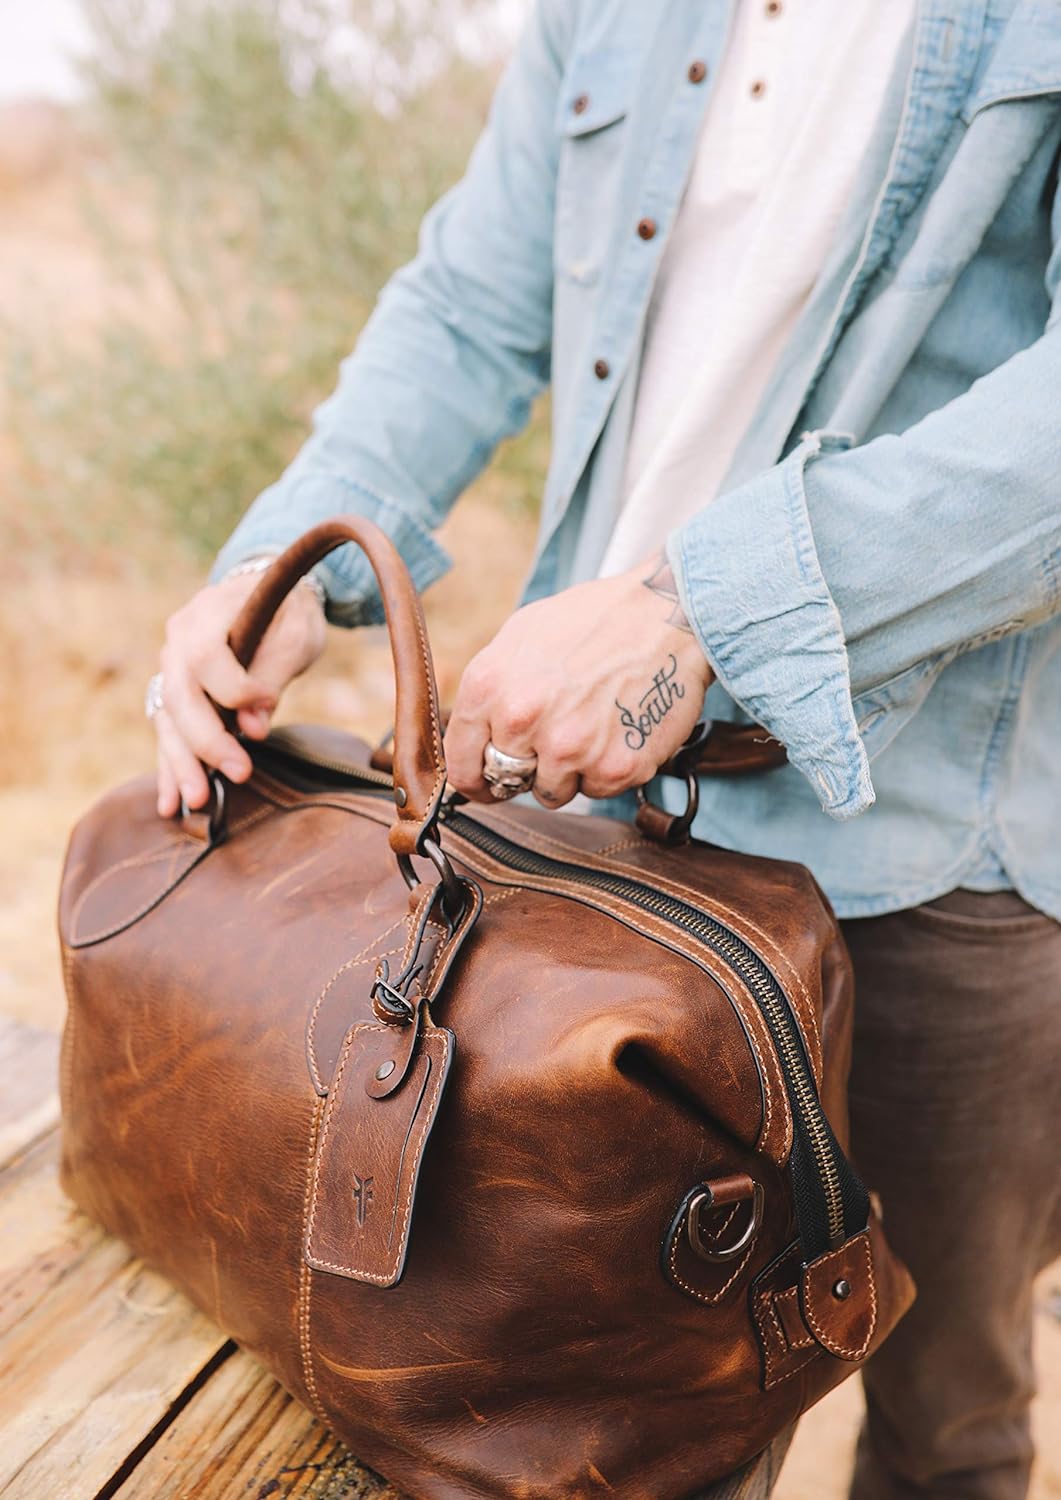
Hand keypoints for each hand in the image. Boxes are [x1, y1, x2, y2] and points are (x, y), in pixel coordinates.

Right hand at [154, 573, 326, 816]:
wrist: (266, 595)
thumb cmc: (287, 613)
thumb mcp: (296, 632)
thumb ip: (273, 674)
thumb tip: (253, 727)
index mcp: (206, 614)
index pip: (205, 657)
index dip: (235, 689)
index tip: (266, 703)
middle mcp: (177, 640)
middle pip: (180, 696)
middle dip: (206, 741)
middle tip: (238, 772)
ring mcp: (170, 667)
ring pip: (167, 719)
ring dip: (181, 763)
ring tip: (196, 801)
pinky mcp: (175, 692)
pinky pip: (168, 732)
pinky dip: (171, 766)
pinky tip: (171, 802)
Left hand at [444, 554, 712, 806]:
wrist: (665, 614)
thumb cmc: (592, 621)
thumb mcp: (519, 636)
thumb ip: (489, 692)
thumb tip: (474, 738)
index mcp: (489, 687)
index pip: (462, 766)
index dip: (475, 780)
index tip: (486, 784)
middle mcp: (523, 721)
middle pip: (507, 783)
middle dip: (526, 769)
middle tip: (554, 740)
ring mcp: (570, 748)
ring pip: (552, 793)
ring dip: (568, 772)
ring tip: (592, 725)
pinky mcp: (616, 767)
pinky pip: (597, 790)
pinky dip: (607, 768)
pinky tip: (619, 729)